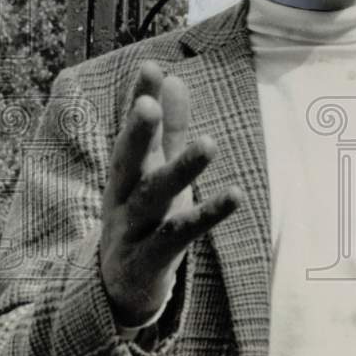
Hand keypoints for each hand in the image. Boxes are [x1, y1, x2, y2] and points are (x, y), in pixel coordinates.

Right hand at [100, 61, 241, 326]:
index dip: (138, 99)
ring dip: (180, 169)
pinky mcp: (150, 259)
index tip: (150, 67)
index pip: (131, 131)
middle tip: (149, 104)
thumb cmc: (145, 216)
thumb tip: (174, 77)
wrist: (120, 288)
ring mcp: (133, 230)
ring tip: (208, 144)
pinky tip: (235, 195)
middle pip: (128, 160)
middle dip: (138, 132)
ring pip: (155, 196)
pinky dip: (207, 216)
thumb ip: (168, 127)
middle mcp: (123, 197)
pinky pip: (179, 235)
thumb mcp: (155, 170)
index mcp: (125, 172)